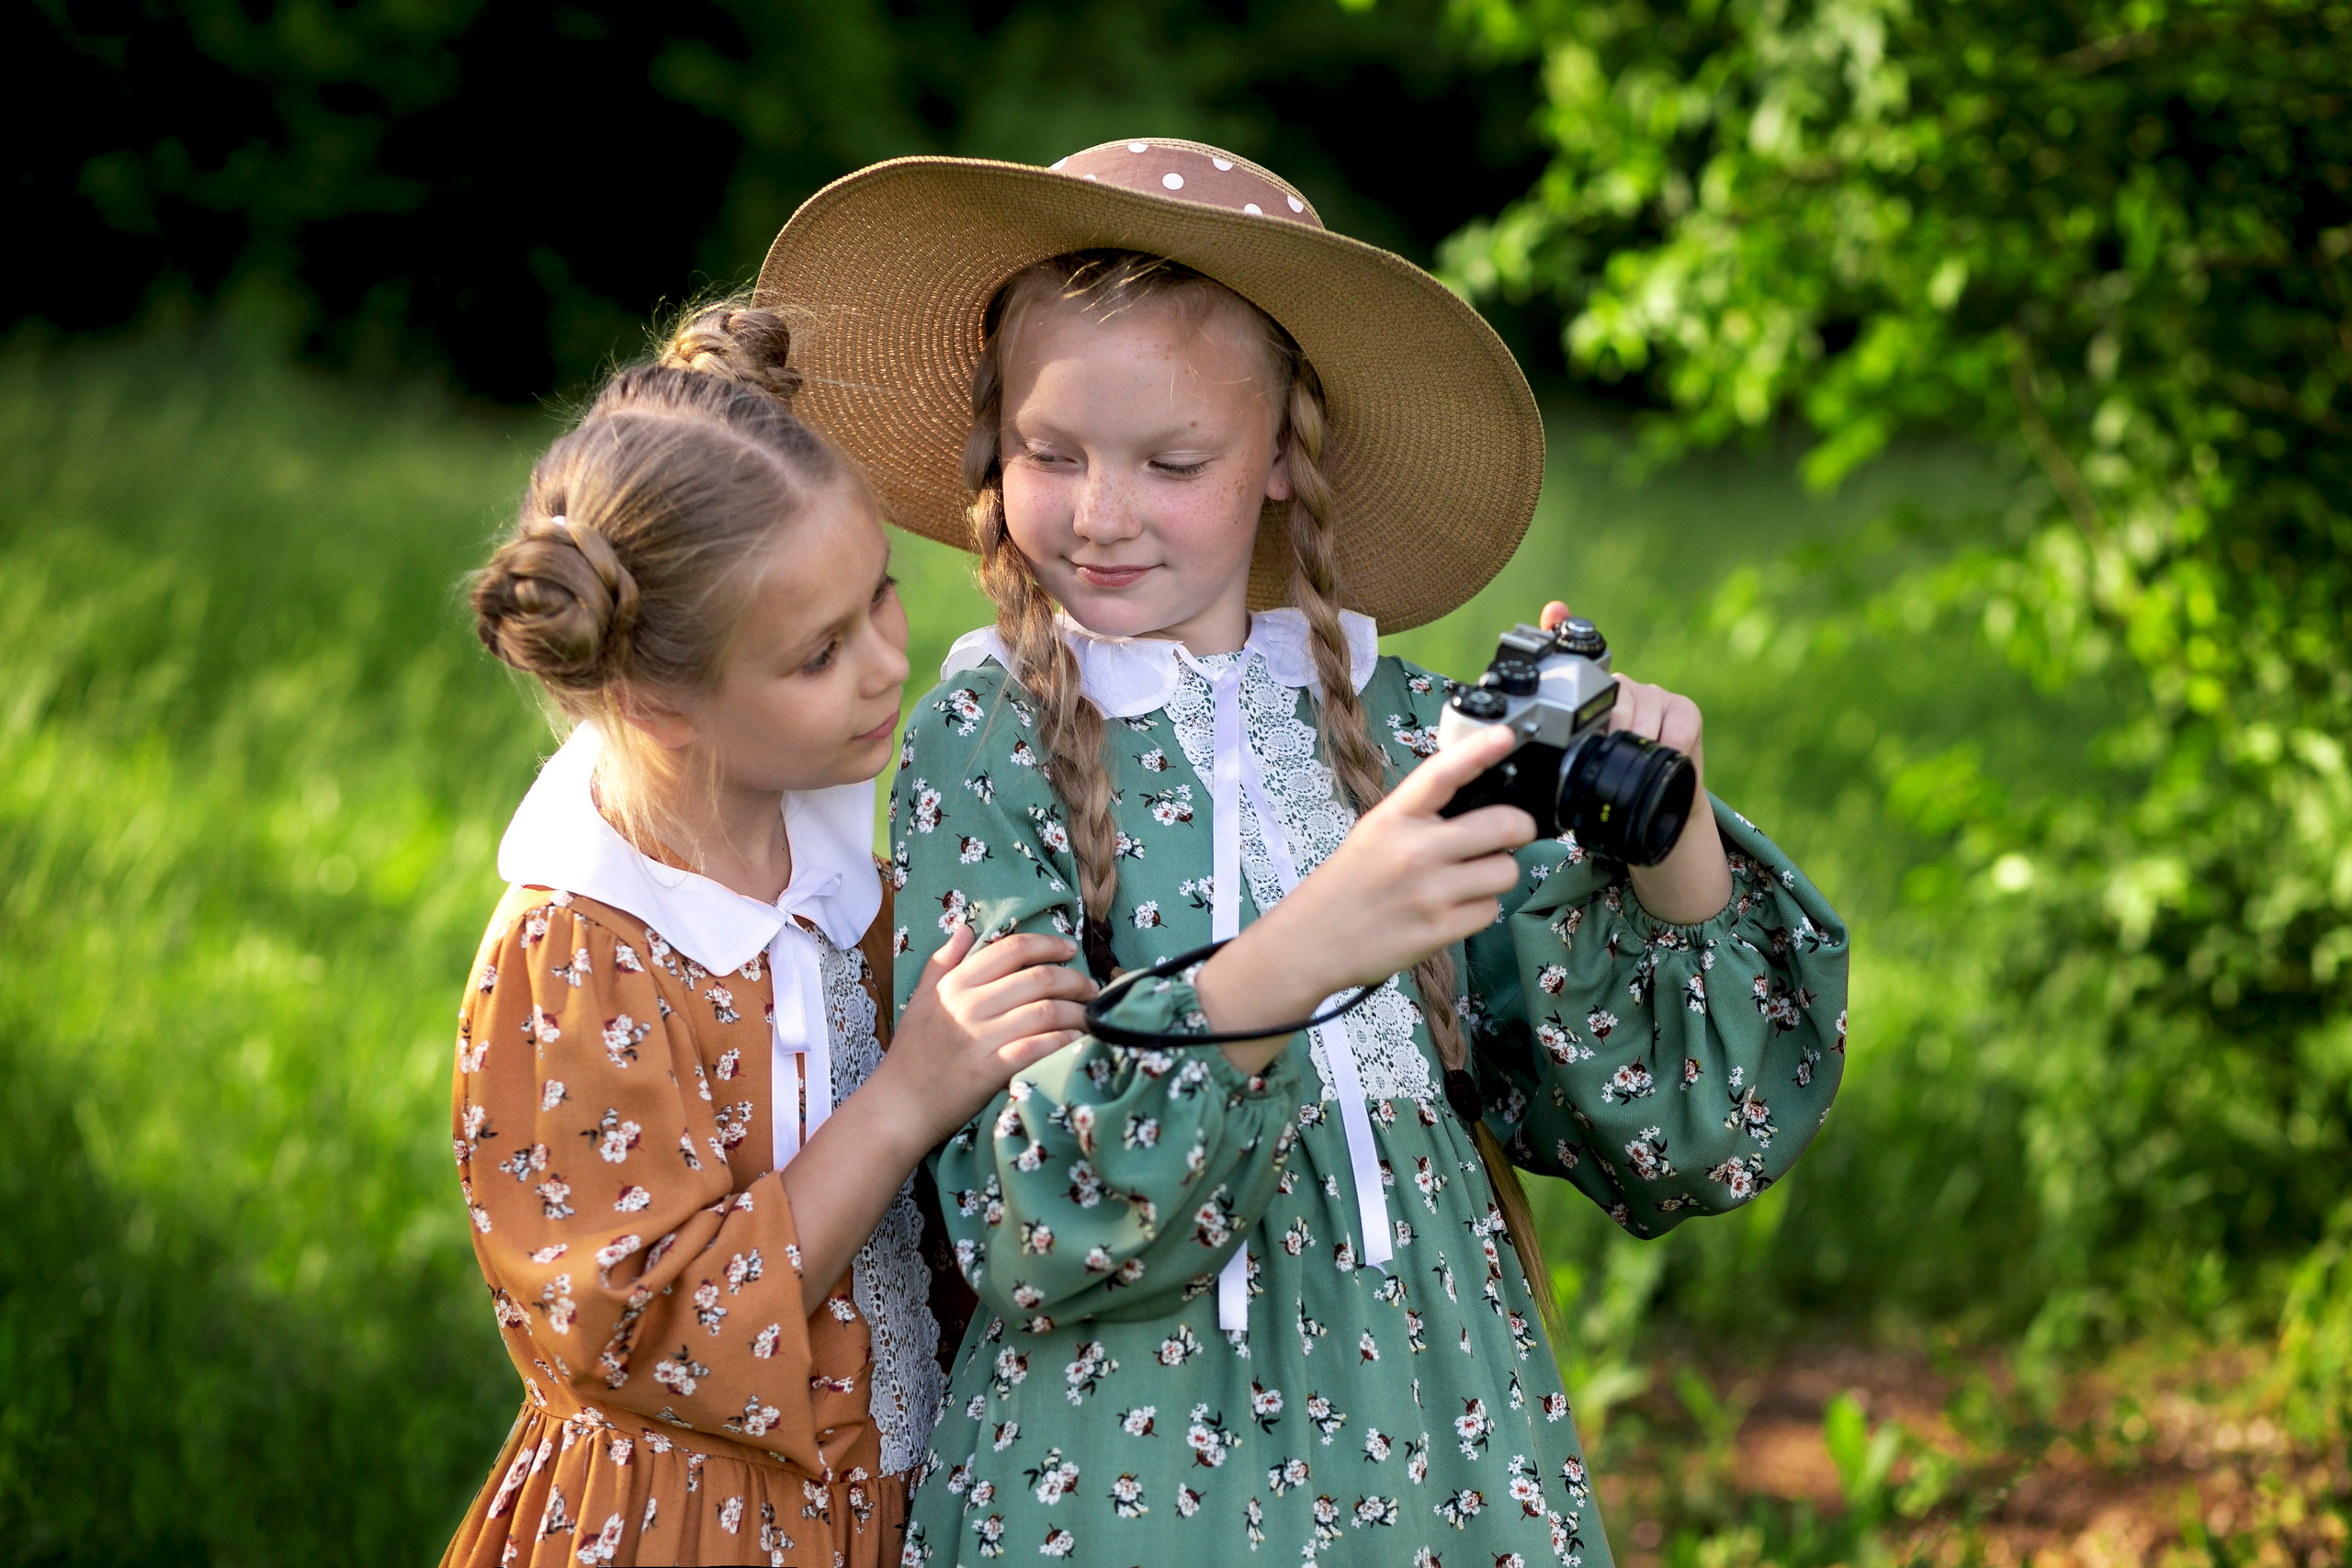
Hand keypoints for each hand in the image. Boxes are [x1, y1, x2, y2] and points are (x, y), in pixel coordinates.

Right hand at [882, 927, 1096, 1146]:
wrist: (899, 1105)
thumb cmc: (913, 1052)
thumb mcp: (920, 999)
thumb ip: (942, 961)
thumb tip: (966, 929)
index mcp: (955, 984)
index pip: (1011, 949)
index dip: (1047, 944)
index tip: (1070, 949)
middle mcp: (969, 1006)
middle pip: (1037, 978)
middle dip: (1073, 979)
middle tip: (1091, 988)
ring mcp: (979, 1039)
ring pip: (1043, 1012)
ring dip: (1075, 1011)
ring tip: (1090, 1015)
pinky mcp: (988, 1071)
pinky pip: (1036, 1048)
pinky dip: (1061, 1041)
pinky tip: (1075, 1039)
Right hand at [1193, 722, 1535, 1070]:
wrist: (1311, 940)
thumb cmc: (1348, 884)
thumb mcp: (1375, 833)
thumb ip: (1422, 818)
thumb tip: (1483, 807)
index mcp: (1395, 817)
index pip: (1442, 773)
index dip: (1478, 751)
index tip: (1506, 735)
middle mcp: (1415, 850)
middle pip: (1502, 826)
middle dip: (1520, 829)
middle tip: (1513, 833)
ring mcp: (1430, 892)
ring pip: (1505, 872)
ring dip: (1496, 875)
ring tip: (1468, 881)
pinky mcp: (1440, 929)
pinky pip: (1491, 911)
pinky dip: (1480, 910)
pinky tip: (1452, 910)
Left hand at [1539, 600, 1729, 923]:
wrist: (1658, 814)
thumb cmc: (1609, 790)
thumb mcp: (1571, 774)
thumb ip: (1550, 750)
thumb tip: (1522, 693)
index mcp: (1587, 698)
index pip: (1573, 653)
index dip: (1564, 627)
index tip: (1554, 610)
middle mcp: (1620, 686)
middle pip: (1611, 694)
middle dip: (1606, 729)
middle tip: (1604, 753)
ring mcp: (1653, 695)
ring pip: (1641, 710)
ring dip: (1636, 742)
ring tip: (1632, 763)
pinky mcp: (1684, 709)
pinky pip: (1676, 724)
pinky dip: (1669, 746)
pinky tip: (1664, 757)